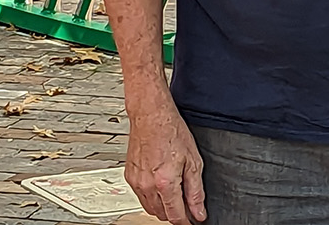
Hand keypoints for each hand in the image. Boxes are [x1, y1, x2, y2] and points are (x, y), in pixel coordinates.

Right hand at [125, 99, 206, 223]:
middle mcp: (147, 185)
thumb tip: (199, 211)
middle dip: (175, 213)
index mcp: (165, 183)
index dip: (187, 222)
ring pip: (150, 208)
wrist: (151, 115)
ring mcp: (136, 182)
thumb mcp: (193, 161)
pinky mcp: (129, 176)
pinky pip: (141, 196)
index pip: (175, 216)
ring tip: (174, 193)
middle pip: (162, 215)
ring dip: (163, 207)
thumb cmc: (171, 131)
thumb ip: (196, 191)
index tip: (194, 220)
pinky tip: (160, 184)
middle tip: (187, 204)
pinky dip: (152, 197)